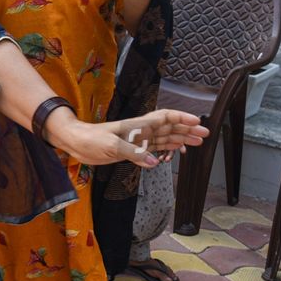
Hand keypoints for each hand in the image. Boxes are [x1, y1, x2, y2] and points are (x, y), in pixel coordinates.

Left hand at [49, 109, 207, 166]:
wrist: (76, 142)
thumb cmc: (91, 139)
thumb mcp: (112, 145)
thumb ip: (134, 153)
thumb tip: (154, 162)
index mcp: (138, 125)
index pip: (165, 118)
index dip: (182, 119)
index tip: (197, 122)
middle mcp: (141, 131)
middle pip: (169, 128)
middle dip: (187, 130)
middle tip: (204, 135)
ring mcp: (137, 141)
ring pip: (163, 138)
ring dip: (180, 140)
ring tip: (196, 143)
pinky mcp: (131, 150)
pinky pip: (153, 149)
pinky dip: (165, 150)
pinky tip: (174, 152)